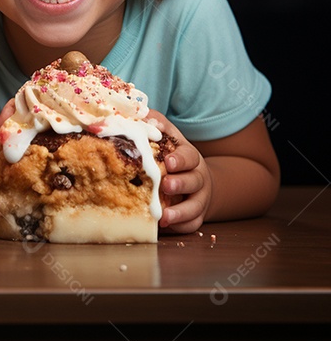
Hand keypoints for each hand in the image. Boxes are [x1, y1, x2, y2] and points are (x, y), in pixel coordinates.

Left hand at [147, 110, 211, 233]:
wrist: (196, 180)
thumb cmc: (173, 156)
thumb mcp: (168, 137)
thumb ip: (156, 124)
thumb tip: (140, 112)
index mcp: (189, 157)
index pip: (189, 156)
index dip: (180, 159)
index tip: (168, 161)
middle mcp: (198, 178)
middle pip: (195, 181)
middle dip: (181, 184)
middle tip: (166, 185)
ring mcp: (199, 198)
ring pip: (195, 207)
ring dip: (181, 211)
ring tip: (165, 215)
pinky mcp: (196, 216)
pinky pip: (192, 224)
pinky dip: (181, 226)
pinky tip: (166, 227)